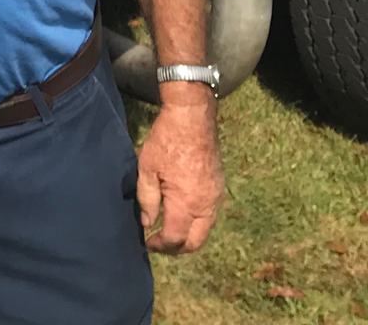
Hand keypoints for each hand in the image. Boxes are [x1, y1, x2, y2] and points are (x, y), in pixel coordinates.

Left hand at [138, 92, 223, 253]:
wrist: (192, 118)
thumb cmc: (166, 141)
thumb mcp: (147, 169)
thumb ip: (147, 200)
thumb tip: (148, 223)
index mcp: (186, 203)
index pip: (175, 238)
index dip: (160, 245)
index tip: (147, 241)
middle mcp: (206, 205)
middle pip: (196, 241)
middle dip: (177, 248)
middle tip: (160, 245)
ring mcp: (216, 197)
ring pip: (206, 230)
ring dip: (189, 237)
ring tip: (170, 232)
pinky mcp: (219, 187)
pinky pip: (211, 215)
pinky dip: (197, 223)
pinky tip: (183, 216)